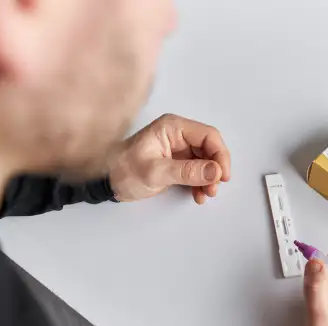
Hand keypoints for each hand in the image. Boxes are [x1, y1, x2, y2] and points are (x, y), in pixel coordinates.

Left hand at [109, 114, 230, 202]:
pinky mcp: (176, 163)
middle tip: (213, 188)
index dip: (220, 155)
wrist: (105, 182)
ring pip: (205, 161)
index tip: (222, 175)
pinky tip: (198, 195)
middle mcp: (178, 135)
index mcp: (173, 128)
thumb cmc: (124, 171)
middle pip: (209, 149)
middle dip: (214, 169)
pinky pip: (196, 170)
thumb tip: (215, 171)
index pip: (208, 136)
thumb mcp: (156, 172)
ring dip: (209, 178)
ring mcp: (178, 149)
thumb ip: (187, 171)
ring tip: (205, 195)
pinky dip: (200, 183)